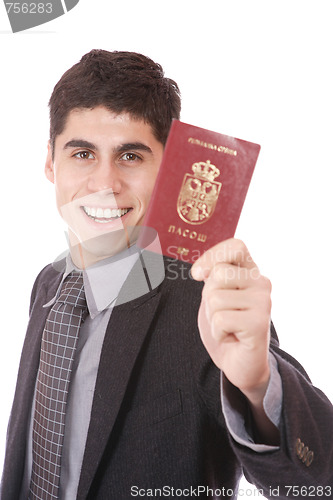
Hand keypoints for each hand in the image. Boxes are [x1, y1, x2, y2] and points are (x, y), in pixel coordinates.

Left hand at [191, 238, 271, 402]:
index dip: (212, 257)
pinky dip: (218, 332)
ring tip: (228, 326)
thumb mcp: (215, 294)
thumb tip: (199, 270)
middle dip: (209, 297)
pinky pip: (220, 319)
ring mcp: (263, 303)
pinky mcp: (259, 323)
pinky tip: (232, 337)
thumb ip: (212, 275)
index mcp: (251, 271)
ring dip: (213, 317)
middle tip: (223, 313)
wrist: (240, 363)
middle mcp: (262, 283)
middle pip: (219, 275)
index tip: (198, 275)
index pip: (236, 246)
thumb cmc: (226, 326)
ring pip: (215, 298)